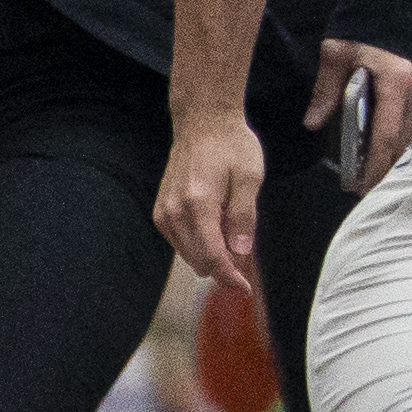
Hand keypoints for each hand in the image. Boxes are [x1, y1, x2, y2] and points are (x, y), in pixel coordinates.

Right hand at [155, 111, 266, 285]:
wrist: (203, 122)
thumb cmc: (231, 146)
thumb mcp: (250, 179)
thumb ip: (244, 217)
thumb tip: (240, 252)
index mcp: (199, 203)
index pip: (213, 256)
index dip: (230, 277)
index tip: (245, 289)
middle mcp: (175, 211)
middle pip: (198, 260)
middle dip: (223, 269)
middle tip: (246, 265)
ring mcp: (164, 211)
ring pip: (187, 254)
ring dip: (210, 257)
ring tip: (231, 235)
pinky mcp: (160, 210)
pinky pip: (178, 241)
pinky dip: (197, 245)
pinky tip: (214, 230)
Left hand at [310, 39, 411, 180]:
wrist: (387, 0)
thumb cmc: (360, 25)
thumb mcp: (336, 54)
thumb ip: (326, 90)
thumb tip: (313, 122)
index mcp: (396, 81)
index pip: (386, 135)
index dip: (374, 164)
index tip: (361, 185)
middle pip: (401, 141)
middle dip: (382, 167)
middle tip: (362, 187)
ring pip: (410, 134)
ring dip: (392, 155)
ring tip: (371, 173)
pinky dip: (398, 139)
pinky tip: (384, 149)